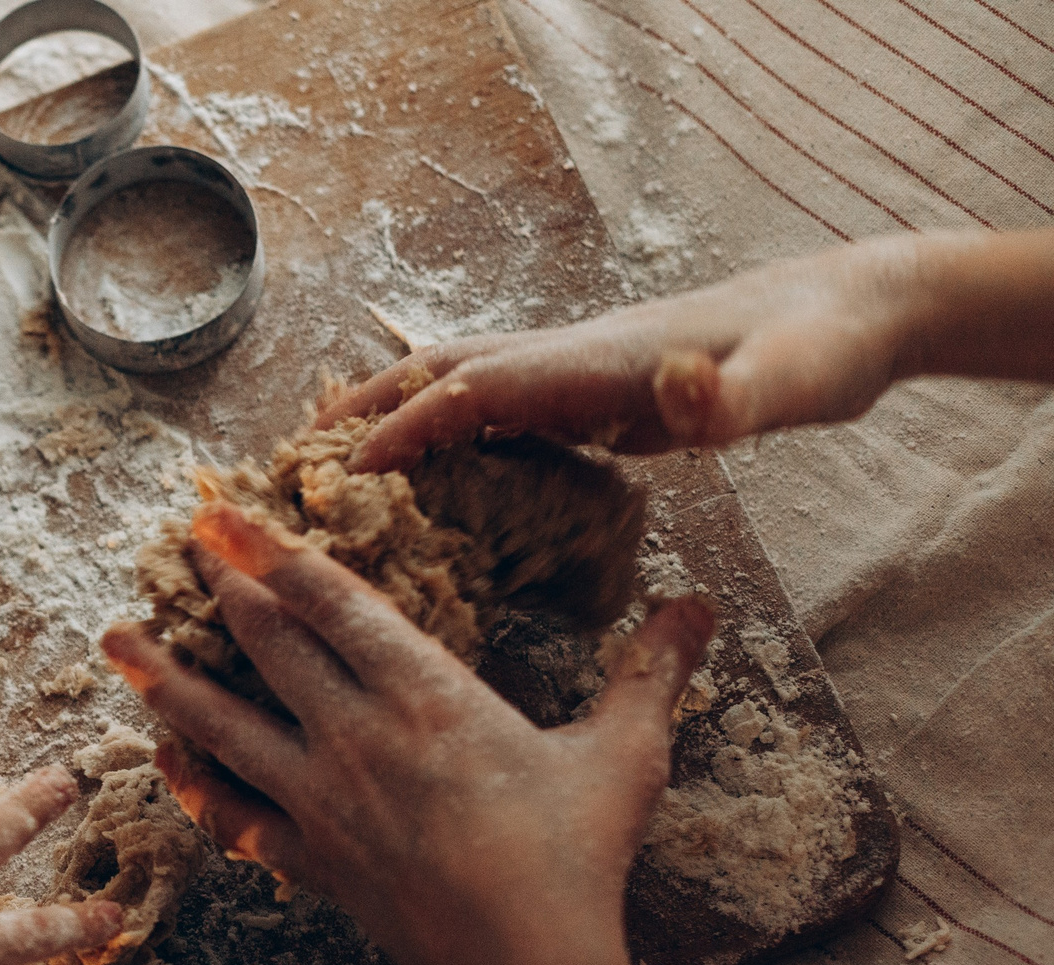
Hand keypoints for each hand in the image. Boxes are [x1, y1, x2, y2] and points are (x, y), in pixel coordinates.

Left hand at [101, 505, 708, 964]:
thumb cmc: (573, 861)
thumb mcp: (623, 758)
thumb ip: (651, 674)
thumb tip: (702, 604)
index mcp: (426, 696)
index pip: (334, 604)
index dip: (277, 552)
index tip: (230, 514)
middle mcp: (356, 737)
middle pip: (266, 645)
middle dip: (217, 587)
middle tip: (174, 539)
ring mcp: (320, 800)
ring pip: (220, 723)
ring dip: (162, 677)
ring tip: (112, 638)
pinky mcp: (307, 857)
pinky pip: (229, 811)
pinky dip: (188, 780)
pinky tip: (158, 755)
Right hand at [328, 237, 922, 472]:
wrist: (851, 311)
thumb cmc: (820, 350)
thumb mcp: (792, 385)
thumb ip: (733, 397)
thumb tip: (680, 386)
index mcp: (596, 361)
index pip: (473, 388)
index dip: (404, 428)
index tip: (345, 475)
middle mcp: (571, 357)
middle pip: (441, 371)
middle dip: (363, 412)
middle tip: (291, 461)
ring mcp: (577, 372)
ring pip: (458, 382)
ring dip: (389, 412)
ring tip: (327, 458)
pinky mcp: (592, 393)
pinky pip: (491, 408)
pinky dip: (436, 426)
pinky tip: (421, 466)